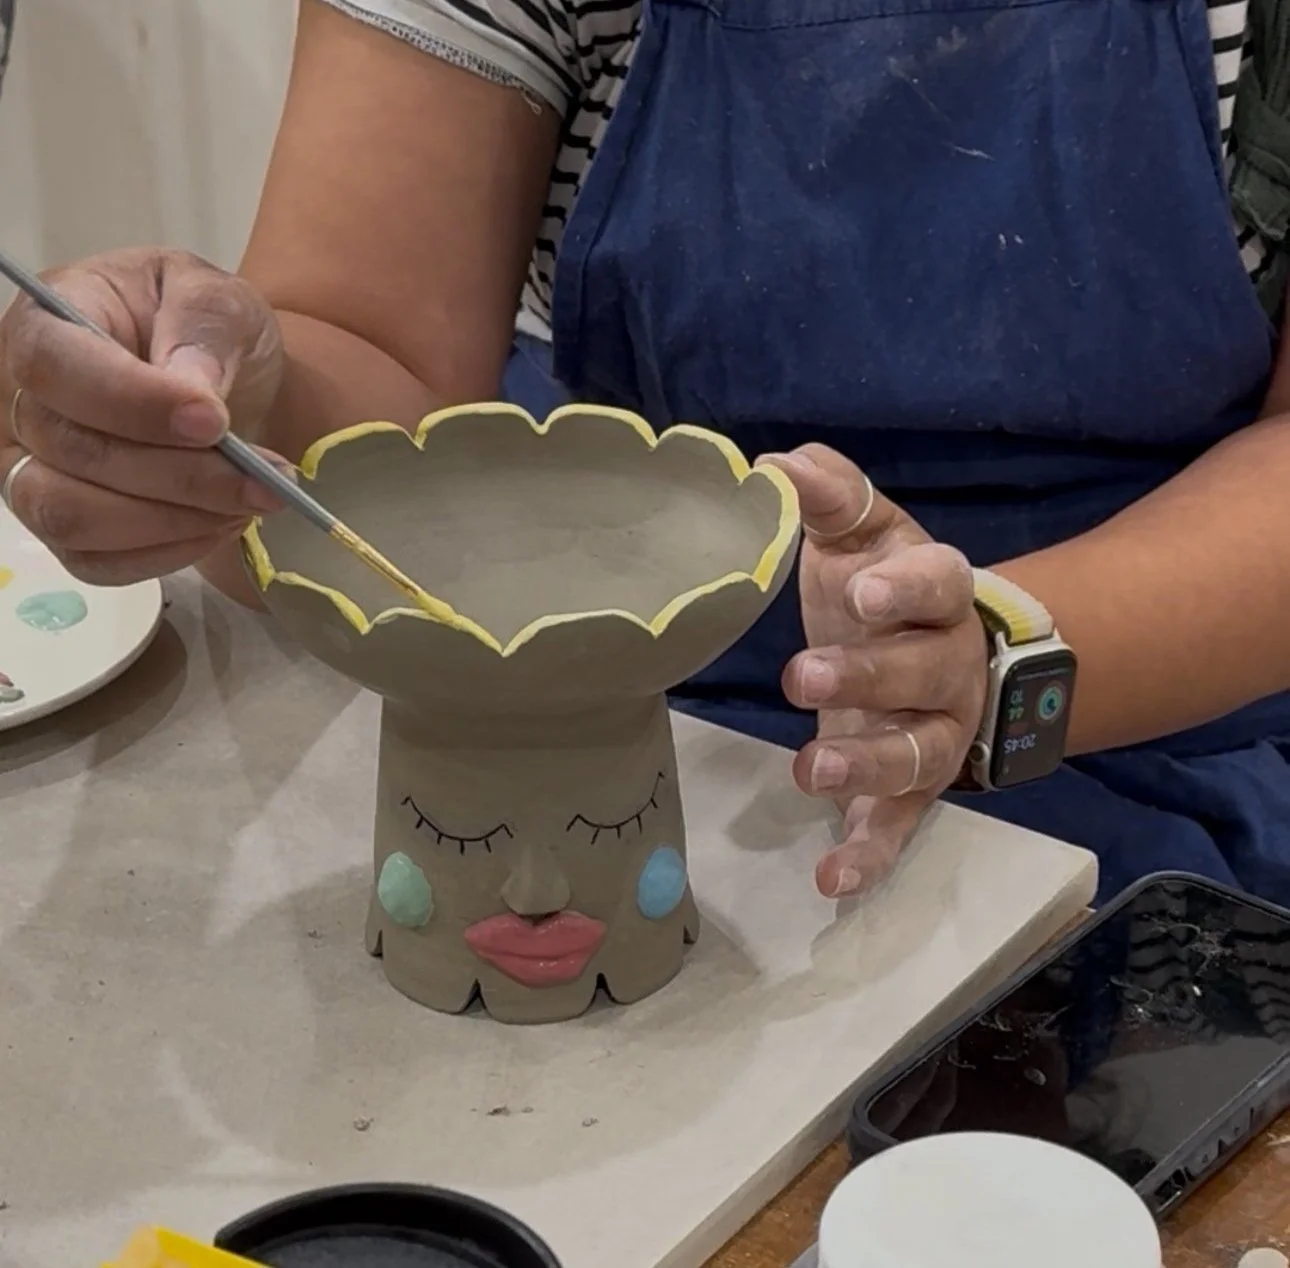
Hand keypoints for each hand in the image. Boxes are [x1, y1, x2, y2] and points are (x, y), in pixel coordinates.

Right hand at [0, 248, 285, 584]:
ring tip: (252, 500)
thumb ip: (204, 328)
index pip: (53, 368)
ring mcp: (32, 472)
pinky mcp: (67, 530)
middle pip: (74, 454)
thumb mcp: (218, 298)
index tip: (213, 422)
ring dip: (177, 520)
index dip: (131, 402)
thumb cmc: (203, 326)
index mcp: (45, 325)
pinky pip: (99, 563)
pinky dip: (170, 552)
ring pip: (74, 518)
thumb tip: (194, 393)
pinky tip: (223, 523)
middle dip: (183, 475)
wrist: (216, 376)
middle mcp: (21, 403)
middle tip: (268, 480)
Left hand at [762, 444, 987, 898]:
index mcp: (936, 594)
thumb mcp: (861, 536)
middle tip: (804, 676)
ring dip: (869, 765)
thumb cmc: (882, 592)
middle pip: (924, 674)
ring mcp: (934, 736)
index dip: (907, 589)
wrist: (937, 657)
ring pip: (919, 755)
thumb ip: (830, 498)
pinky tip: (831, 879)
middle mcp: (947, 668)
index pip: (939, 582)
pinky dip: (870, 854)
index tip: (862, 593)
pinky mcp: (911, 792)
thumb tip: (776, 462)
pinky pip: (900, 826)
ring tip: (812, 768)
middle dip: (869, 678)